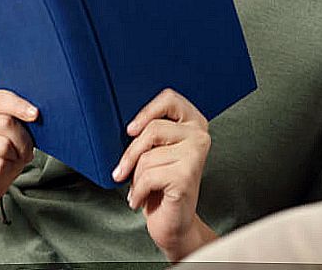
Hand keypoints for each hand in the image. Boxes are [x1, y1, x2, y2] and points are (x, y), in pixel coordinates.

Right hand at [0, 89, 37, 208]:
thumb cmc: (3, 147)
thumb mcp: (12, 127)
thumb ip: (19, 115)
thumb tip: (34, 113)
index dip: (19, 106)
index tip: (35, 115)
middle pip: (5, 123)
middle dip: (24, 139)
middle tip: (28, 149)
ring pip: (3, 146)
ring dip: (16, 156)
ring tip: (15, 158)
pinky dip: (8, 169)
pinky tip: (4, 168)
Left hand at [111, 88, 213, 261]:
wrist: (172, 223)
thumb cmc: (160, 185)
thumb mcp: (152, 151)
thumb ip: (147, 132)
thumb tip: (122, 120)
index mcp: (192, 122)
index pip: (169, 98)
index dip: (146, 111)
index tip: (130, 130)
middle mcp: (199, 136)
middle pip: (153, 128)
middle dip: (131, 153)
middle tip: (123, 170)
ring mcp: (195, 155)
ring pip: (147, 155)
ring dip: (135, 177)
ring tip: (140, 187)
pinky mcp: (187, 176)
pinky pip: (147, 176)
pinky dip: (137, 191)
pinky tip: (141, 199)